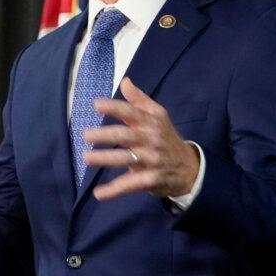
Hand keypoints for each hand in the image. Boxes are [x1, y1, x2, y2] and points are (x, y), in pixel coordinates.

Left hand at [84, 77, 200, 200]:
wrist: (190, 168)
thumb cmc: (167, 139)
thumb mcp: (159, 116)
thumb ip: (140, 100)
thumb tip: (125, 81)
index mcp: (151, 123)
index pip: (132, 113)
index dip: (115, 108)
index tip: (96, 105)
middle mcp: (151, 140)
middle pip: (125, 136)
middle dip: (104, 135)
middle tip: (85, 135)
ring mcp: (151, 160)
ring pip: (125, 159)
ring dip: (105, 158)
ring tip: (86, 157)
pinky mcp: (150, 179)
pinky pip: (130, 184)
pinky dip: (114, 191)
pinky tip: (99, 193)